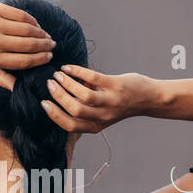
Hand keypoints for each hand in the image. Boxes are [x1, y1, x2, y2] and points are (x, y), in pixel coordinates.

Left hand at [0, 0, 53, 88]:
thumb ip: (1, 78)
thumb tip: (18, 89)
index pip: (23, 61)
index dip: (39, 59)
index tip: (48, 57)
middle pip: (28, 45)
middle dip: (44, 46)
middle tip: (52, 45)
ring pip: (27, 29)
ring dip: (41, 33)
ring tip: (46, 36)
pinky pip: (20, 15)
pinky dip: (32, 20)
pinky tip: (36, 25)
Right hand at [41, 64, 156, 131]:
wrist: (149, 99)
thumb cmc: (120, 104)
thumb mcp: (102, 113)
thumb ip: (83, 107)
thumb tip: (61, 91)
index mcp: (96, 125)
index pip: (71, 125)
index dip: (55, 115)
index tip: (44, 102)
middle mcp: (104, 116)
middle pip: (75, 110)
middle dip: (58, 97)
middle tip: (50, 84)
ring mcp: (111, 101)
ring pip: (84, 96)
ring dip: (67, 84)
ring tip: (58, 74)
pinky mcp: (116, 86)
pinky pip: (93, 78)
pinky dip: (78, 72)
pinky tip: (69, 67)